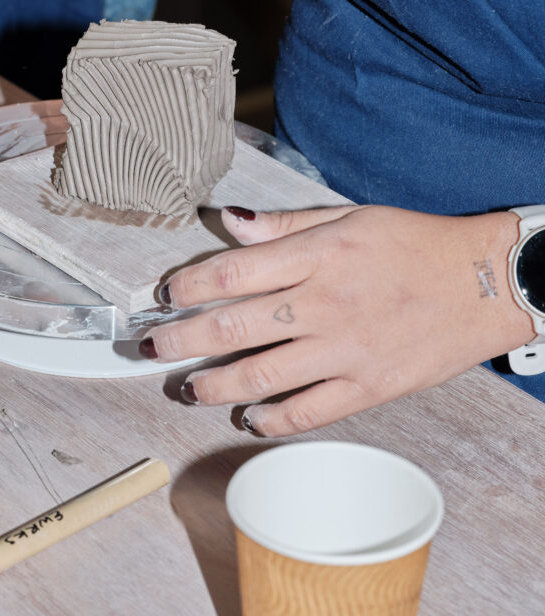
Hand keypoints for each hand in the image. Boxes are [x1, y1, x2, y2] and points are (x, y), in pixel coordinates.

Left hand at [142, 204, 530, 436]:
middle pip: (234, 328)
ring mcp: (346, 349)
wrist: (485, 282)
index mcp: (317, 254)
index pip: (232, 273)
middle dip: (182, 342)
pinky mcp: (369, 386)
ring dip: (214, 386)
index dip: (188, 287)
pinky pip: (309, 412)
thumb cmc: (415, 242)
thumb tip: (228, 221)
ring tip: (188, 389)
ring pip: (262, 376)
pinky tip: (248, 419)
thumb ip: (284, 223)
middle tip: (152, 350)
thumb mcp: (349, 216)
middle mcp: (324, 302)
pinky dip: (272, 421)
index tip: (165, 297)